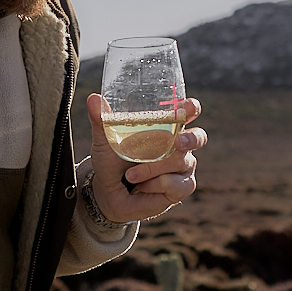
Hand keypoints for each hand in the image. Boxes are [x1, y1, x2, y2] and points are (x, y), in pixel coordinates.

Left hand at [85, 92, 205, 221]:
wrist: (108, 192)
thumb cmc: (111, 161)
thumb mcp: (105, 140)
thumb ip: (101, 119)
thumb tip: (94, 98)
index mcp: (165, 127)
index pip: (187, 113)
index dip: (191, 108)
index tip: (188, 106)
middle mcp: (179, 145)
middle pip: (198, 137)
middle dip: (190, 138)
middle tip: (177, 142)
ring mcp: (183, 167)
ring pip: (181, 162)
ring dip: (153, 168)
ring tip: (131, 175)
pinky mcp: (181, 188)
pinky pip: (177, 184)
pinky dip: (156, 184)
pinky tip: (142, 186)